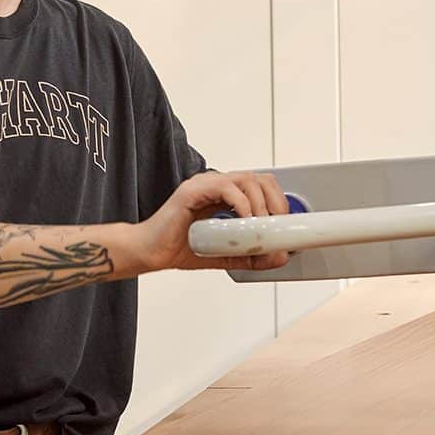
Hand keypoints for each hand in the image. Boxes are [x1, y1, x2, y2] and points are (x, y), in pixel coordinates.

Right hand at [133, 170, 292, 274]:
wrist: (150, 253)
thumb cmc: (180, 248)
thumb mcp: (225, 255)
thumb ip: (250, 255)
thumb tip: (279, 257)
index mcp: (224, 195)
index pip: (261, 186)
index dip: (278, 202)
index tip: (284, 225)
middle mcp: (216, 186)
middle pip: (258, 178)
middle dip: (275, 201)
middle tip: (276, 225)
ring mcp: (204, 186)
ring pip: (245, 179)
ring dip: (261, 203)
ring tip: (261, 225)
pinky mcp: (192, 191)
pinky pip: (224, 186)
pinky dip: (240, 202)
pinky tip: (244, 220)